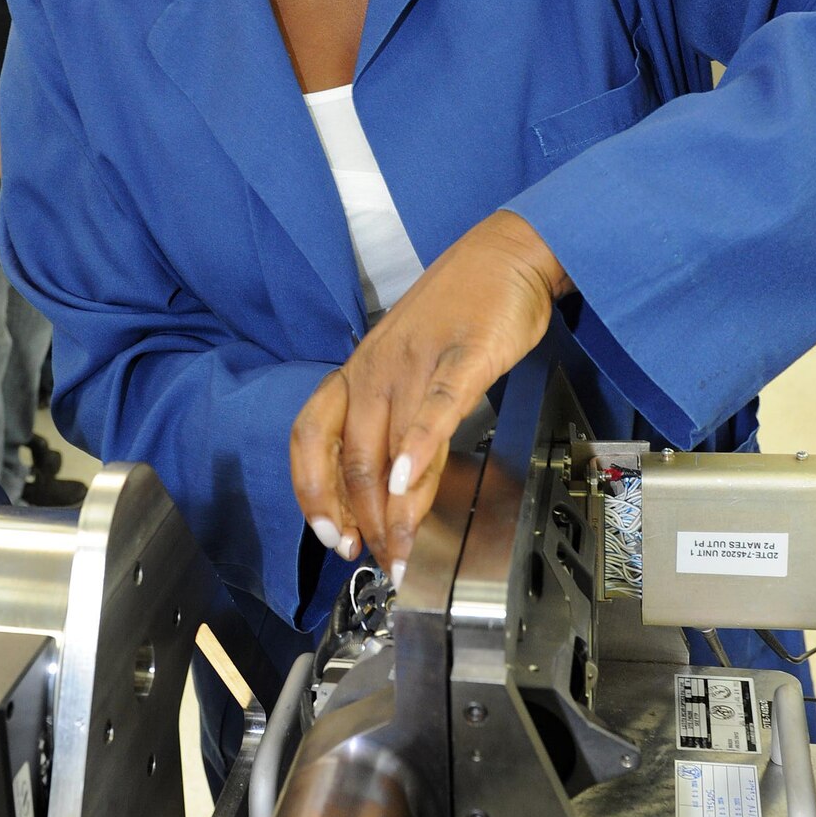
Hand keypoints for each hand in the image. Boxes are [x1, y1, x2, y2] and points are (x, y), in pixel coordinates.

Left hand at [290, 210, 571, 578]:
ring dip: (395, 510)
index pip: (311, 440)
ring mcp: (416, 364)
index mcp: (357, 374)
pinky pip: (434, 409)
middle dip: (366, 522)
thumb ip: (397, 427)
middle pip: (353, 461)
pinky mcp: (463, 357)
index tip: (333, 536)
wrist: (504, 256)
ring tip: (405, 550)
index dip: (314, 494)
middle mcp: (376, 371)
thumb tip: (388, 493)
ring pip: (388, 448)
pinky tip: (409, 483)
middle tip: (385, 560)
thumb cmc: (457, 314)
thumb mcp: (411, 371)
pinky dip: (417, 450)